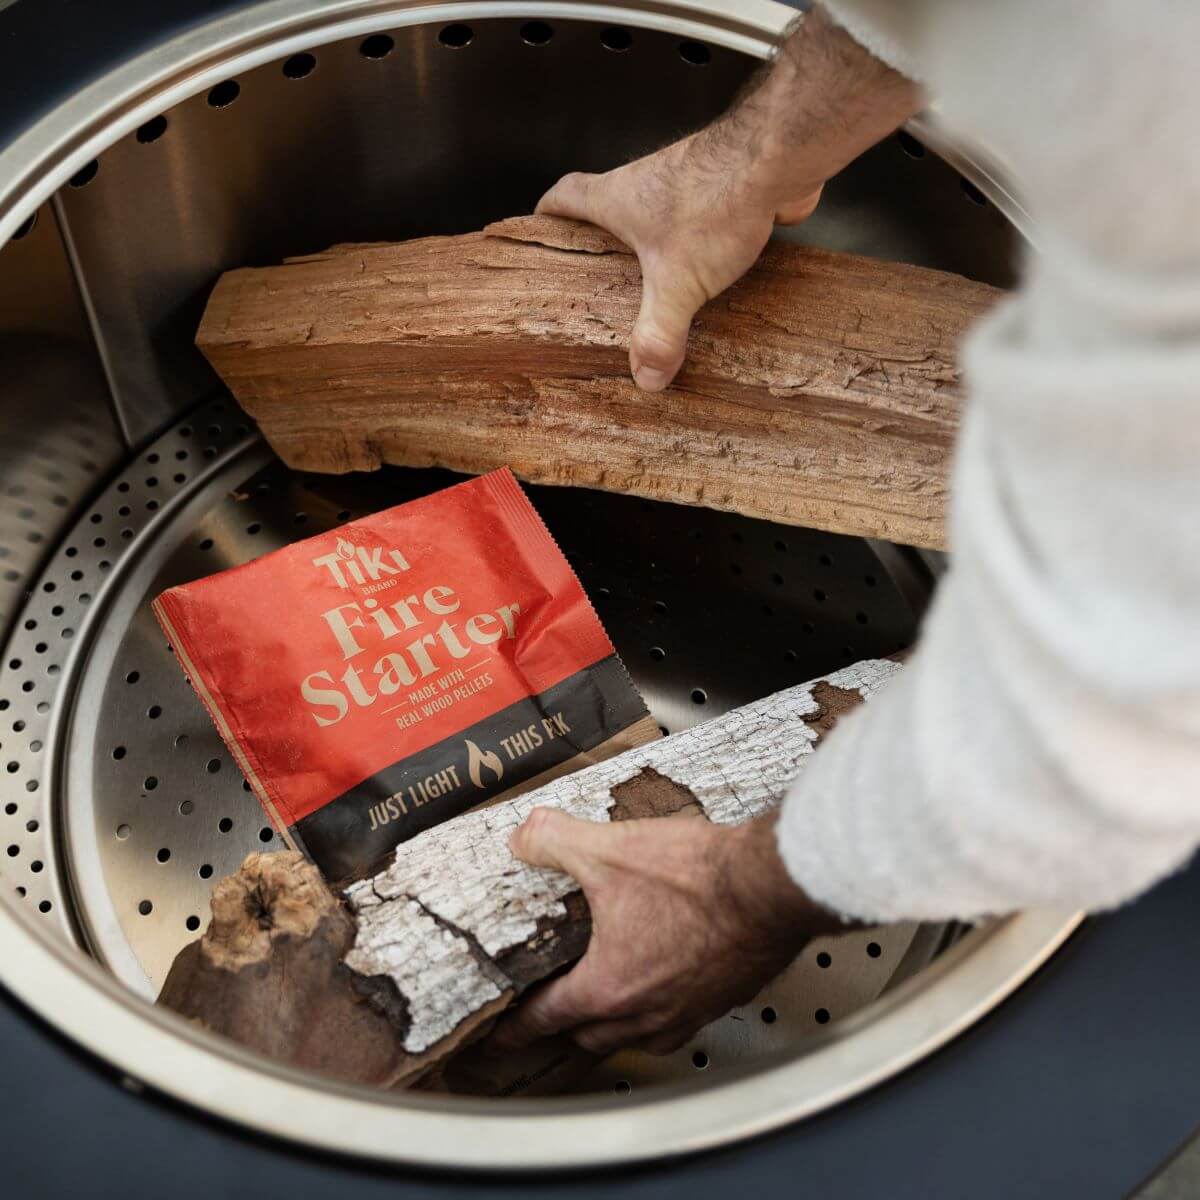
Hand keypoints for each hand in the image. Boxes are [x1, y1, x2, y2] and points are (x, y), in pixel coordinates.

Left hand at [487, 808, 840, 1057]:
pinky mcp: (724, 997)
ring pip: (639, 1038)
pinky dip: (661, 1015)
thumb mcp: (608, 849)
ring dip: (615, 1029)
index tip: (501, 1039)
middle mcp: (649, 1011)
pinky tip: (667, 988)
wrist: (770, 886)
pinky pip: (681, 1024)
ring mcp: (691, 1009)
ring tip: (605, 1009)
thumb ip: (555, 841)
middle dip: (565, 1028)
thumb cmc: (699, 878)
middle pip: (591, 1037)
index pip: (548, 1017)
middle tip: (549, 1016)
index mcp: (611, 985)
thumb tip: (525, 837)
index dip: (516, 1028)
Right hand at [537, 139, 820, 392]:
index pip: (565, 195)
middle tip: (598, 276)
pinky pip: (700, 214)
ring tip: (655, 284)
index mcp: (617, 198)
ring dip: (652, 241)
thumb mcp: (677, 285)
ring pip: (656, 210)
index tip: (540, 231)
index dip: (549, 213)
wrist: (776, 156)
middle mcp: (646, 181)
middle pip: (608, 204)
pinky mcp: (724, 183)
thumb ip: (659, 334)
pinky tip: (715, 273)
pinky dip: (698, 241)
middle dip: (600, 238)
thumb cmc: (713, 204)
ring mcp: (685, 178)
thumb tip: (647, 379)